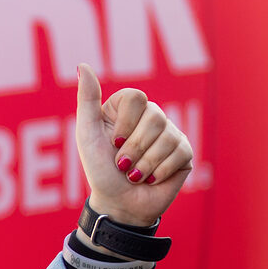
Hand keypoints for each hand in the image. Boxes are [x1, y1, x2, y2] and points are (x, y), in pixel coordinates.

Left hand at [74, 63, 192, 230]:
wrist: (118, 203)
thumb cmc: (99, 169)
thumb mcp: (87, 133)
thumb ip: (87, 99)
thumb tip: (83, 65)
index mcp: (126, 109)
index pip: (136, 97)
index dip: (125, 122)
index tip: (113, 142)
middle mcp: (150, 118)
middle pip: (155, 117)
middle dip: (134, 148)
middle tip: (122, 164)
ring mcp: (170, 134)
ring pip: (168, 137)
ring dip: (145, 163)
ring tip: (134, 174)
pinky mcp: (184, 153)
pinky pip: (180, 152)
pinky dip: (159, 171)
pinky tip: (151, 179)